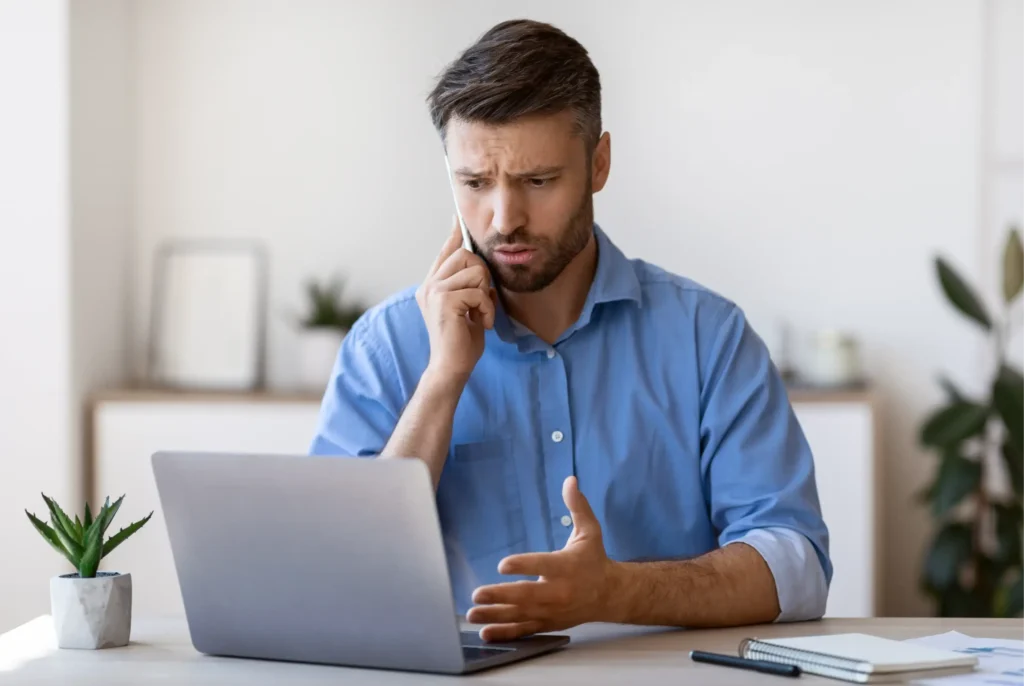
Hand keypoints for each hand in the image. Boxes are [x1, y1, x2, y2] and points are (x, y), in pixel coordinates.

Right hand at [416, 218, 496, 382]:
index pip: (444, 252)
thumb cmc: (462, 342)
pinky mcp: (444, 300)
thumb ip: (471, 288)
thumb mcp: (468, 309)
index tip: (458, 217)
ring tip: (480, 314)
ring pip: (475, 271)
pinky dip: (487, 308)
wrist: (451, 367)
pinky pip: (479, 291)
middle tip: (482, 301)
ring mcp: (434, 291)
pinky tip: (481, 322)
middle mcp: (429, 285)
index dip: (454, 234)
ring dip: (486, 295)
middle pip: (465, 255)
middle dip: (482, 276)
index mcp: (432, 286)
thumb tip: (482, 271)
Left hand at [467, 476, 616, 641]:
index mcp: (565, 566)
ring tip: (472, 614)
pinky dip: (505, 633)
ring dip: (495, 615)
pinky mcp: (548, 624)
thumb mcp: (590, 531)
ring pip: (521, 615)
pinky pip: (524, 631)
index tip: (502, 565)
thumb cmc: (594, 560)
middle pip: (526, 595)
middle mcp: (558, 591)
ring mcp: (552, 611)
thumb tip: (570, 480)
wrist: (610, 595)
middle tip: (476, 593)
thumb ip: (578, 506)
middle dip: (500, 595)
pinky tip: (485, 633)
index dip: (522, 565)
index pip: (542, 565)